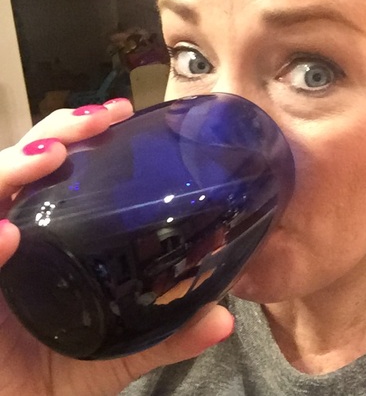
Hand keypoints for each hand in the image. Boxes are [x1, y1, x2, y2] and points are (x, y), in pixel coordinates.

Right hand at [0, 100, 233, 395]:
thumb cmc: (48, 375)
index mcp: (49, 236)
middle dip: (59, 131)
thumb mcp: (114, 350)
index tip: (119, 116)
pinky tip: (7, 235)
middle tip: (101, 119)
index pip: (57, 170)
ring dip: (14, 165)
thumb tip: (224, 317)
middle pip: (25, 164)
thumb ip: (167, 335)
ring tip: (53, 157)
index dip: (82, 136)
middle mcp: (11, 233)